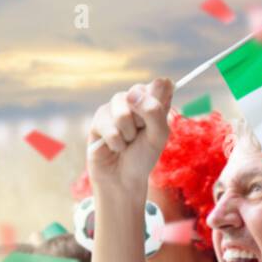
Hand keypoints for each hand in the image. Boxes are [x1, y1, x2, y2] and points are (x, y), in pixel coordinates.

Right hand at [86, 77, 174, 197]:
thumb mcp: (159, 136)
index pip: (162, 85)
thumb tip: (133, 94)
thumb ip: (155, 111)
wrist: (123, 177)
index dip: (159, 104)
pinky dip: (116, 144)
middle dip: (142, 122)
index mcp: (155, 99)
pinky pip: (110, 129)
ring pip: (123, 114)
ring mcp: (116, 106)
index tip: (158, 121)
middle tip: (140, 133)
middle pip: (139, 94)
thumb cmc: (143, 155)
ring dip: (128, 135)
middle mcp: (135, 97)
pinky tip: (115, 146)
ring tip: (127, 141)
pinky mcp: (99, 117)